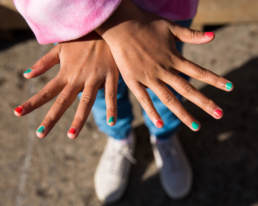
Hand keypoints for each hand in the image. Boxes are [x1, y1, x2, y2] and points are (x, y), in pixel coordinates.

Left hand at [14, 32, 118, 138]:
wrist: (104, 29)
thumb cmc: (82, 40)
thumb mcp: (60, 49)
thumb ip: (44, 63)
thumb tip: (26, 75)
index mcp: (66, 73)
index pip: (46, 91)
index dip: (32, 103)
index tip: (17, 113)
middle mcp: (78, 78)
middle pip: (63, 101)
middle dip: (51, 118)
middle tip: (40, 134)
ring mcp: (95, 78)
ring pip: (86, 101)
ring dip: (79, 118)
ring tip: (71, 135)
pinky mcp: (110, 76)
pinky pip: (111, 94)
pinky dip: (112, 107)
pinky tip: (111, 122)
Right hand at [95, 0, 232, 130]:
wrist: (121, 25)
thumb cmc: (146, 24)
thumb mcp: (171, 27)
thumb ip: (191, 35)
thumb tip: (213, 37)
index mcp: (173, 58)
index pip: (199, 71)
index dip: (215, 80)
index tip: (229, 87)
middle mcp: (164, 70)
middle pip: (187, 90)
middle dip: (205, 102)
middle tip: (219, 114)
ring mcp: (149, 77)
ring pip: (169, 99)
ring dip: (184, 114)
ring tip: (196, 127)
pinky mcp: (134, 81)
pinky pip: (144, 99)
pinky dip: (152, 112)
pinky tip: (160, 124)